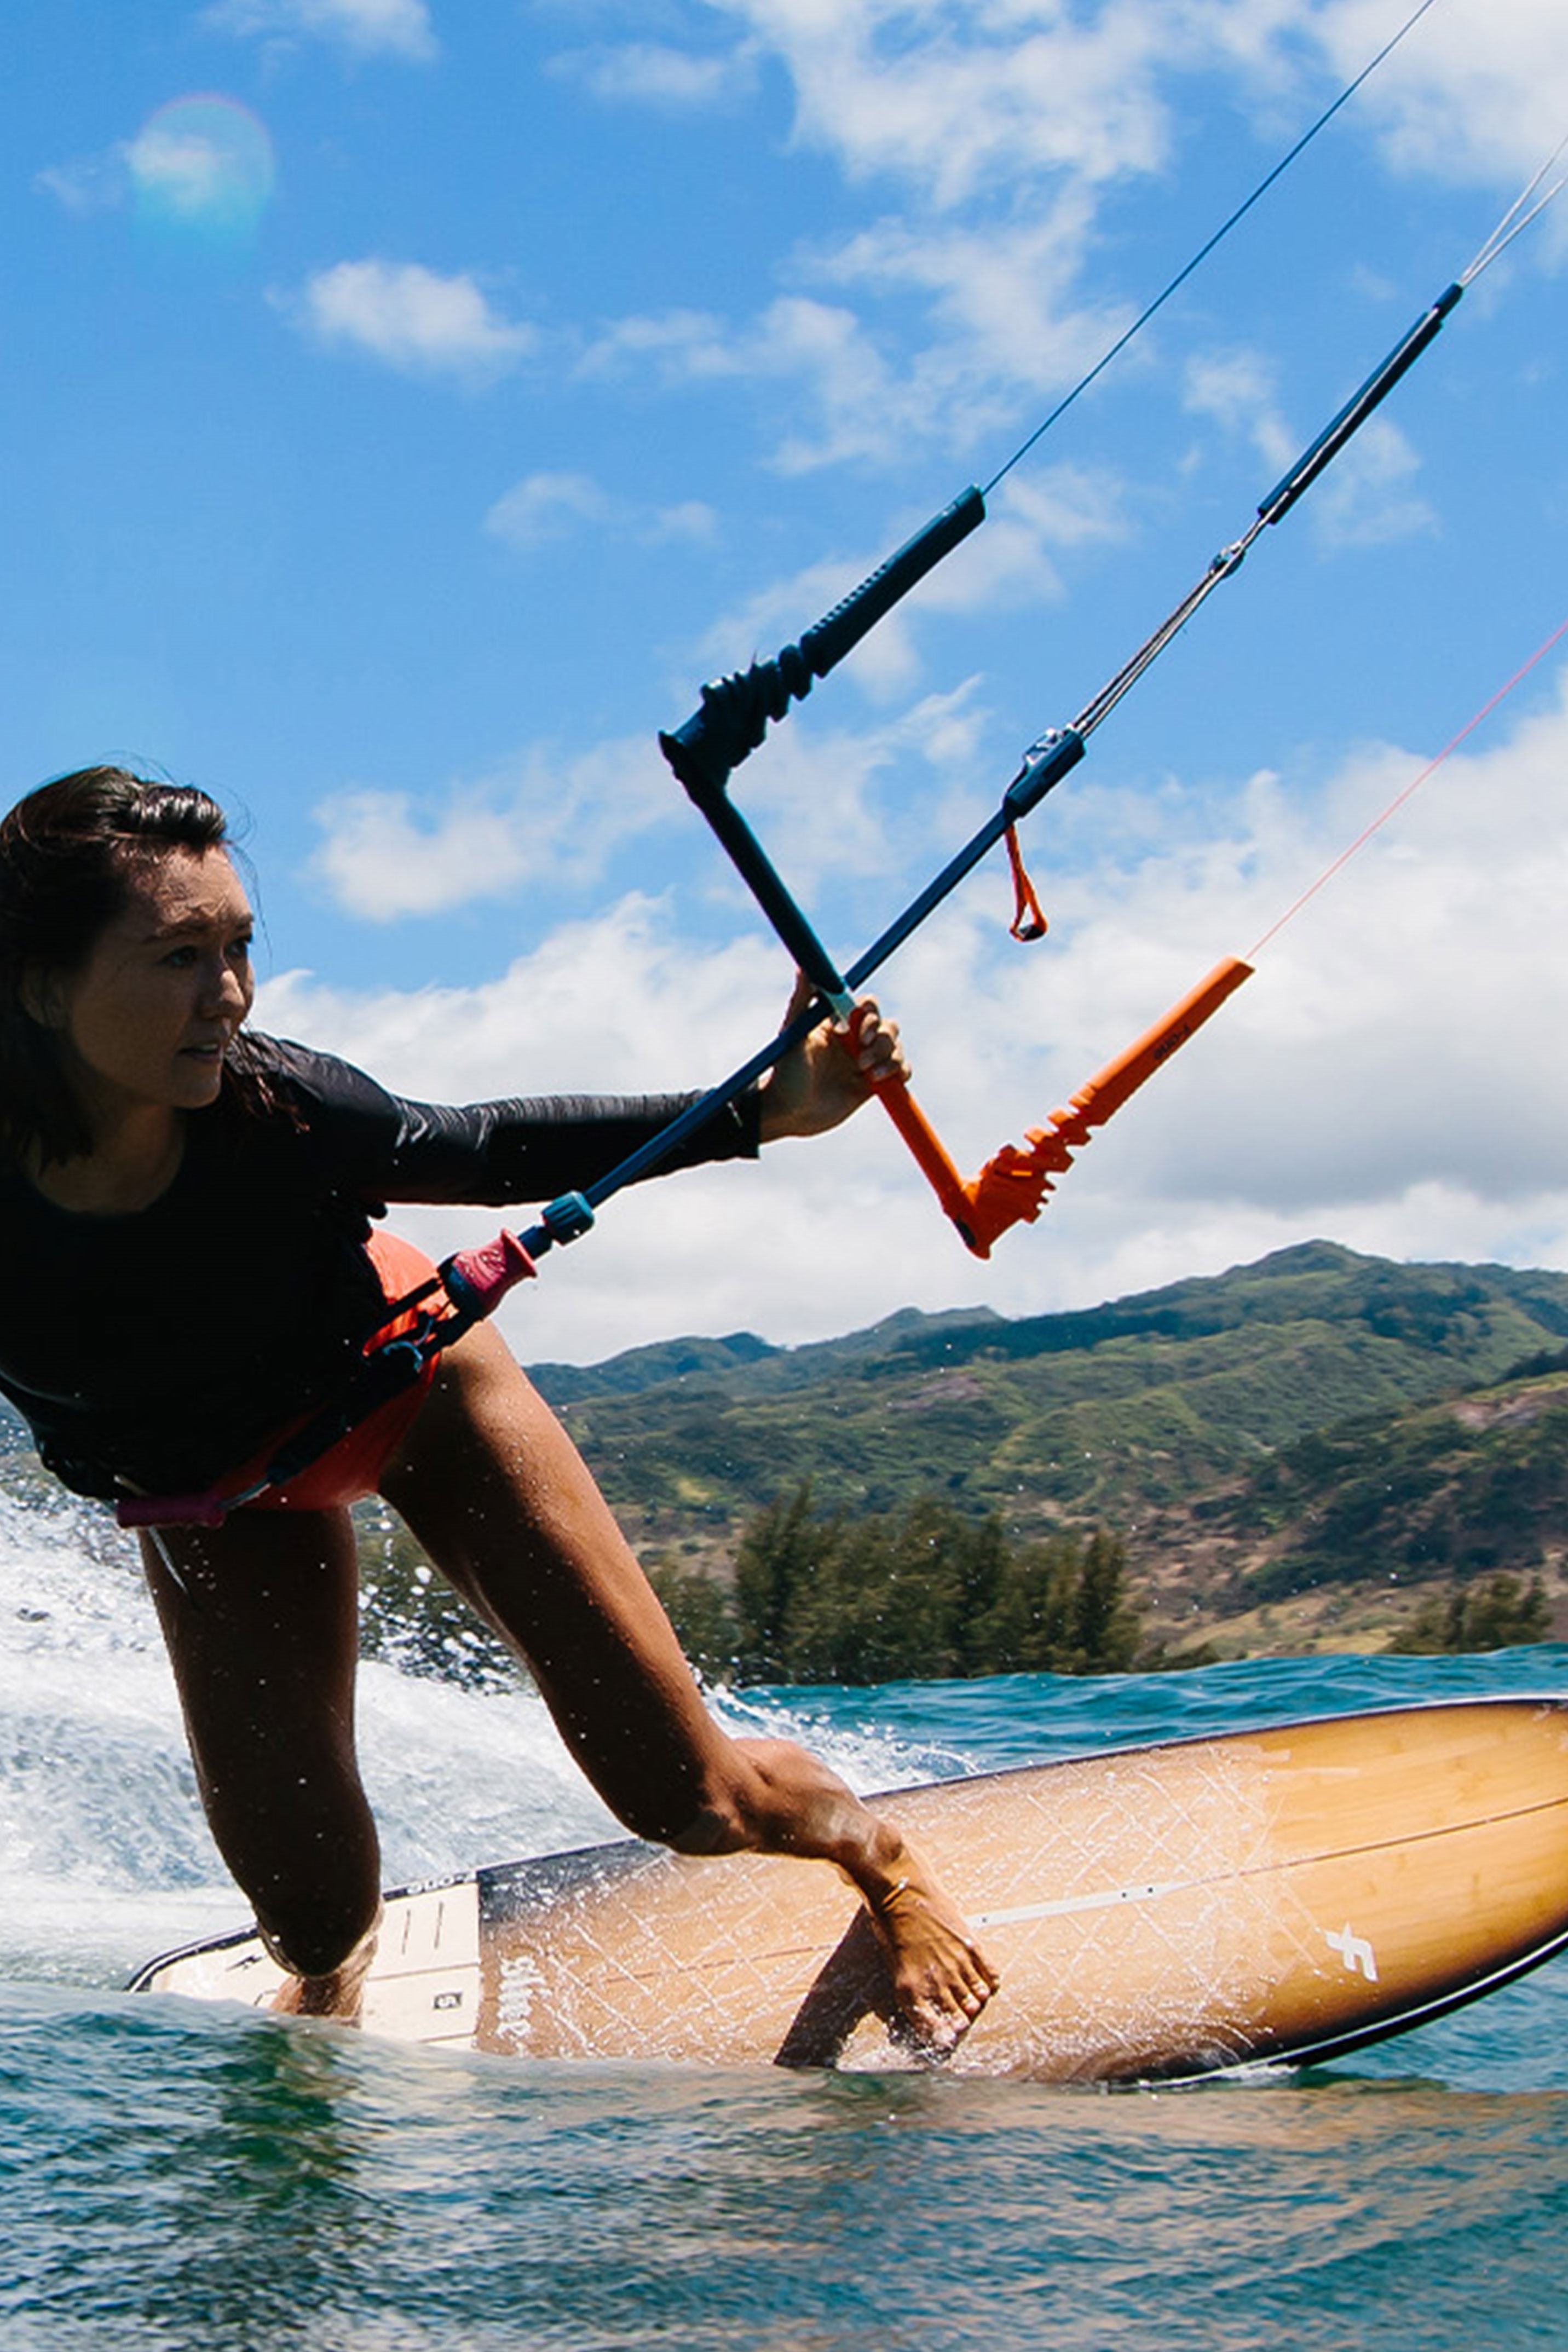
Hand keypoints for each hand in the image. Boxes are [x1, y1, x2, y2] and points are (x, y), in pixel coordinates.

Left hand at [756, 974, 908, 1142]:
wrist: (789, 1114)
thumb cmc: (784, 1073)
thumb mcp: (793, 1036)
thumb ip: (801, 1001)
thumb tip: (804, 967)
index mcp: (838, 1023)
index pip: (867, 1006)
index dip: (871, 1015)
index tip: (859, 1033)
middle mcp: (854, 1039)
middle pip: (888, 1025)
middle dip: (882, 1038)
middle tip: (861, 1059)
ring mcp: (866, 1061)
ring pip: (896, 1047)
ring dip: (889, 1057)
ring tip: (866, 1072)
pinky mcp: (873, 1084)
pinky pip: (901, 1070)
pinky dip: (900, 1071)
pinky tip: (878, 1080)